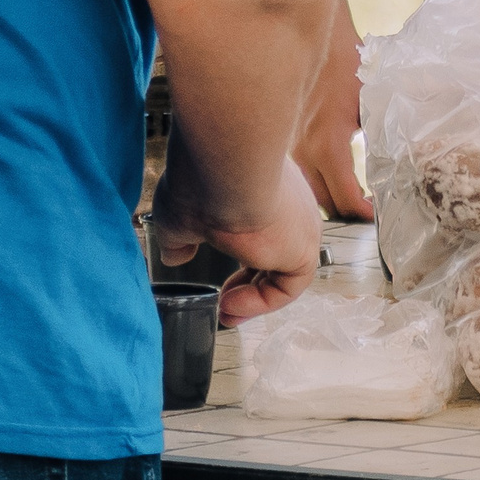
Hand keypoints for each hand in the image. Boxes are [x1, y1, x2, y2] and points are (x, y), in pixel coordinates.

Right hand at [148, 158, 323, 323]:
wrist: (223, 167)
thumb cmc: (201, 179)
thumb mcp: (181, 216)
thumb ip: (180, 237)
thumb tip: (175, 254)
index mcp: (265, 191)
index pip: (262, 233)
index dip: (240, 264)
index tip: (218, 285)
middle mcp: (290, 205)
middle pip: (276, 254)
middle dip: (248, 285)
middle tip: (224, 303)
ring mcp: (300, 225)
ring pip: (285, 271)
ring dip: (254, 296)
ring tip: (227, 311)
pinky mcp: (304, 247)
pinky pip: (289, 286)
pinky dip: (262, 302)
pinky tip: (231, 305)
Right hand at [292, 29, 372, 220]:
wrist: (316, 39)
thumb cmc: (348, 65)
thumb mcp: (374, 101)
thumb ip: (386, 133)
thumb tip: (409, 158)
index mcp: (329, 145)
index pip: (346, 200)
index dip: (365, 215)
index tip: (380, 215)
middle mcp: (304, 153)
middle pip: (324, 206)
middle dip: (347, 214)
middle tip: (369, 212)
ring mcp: (290, 149)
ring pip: (307, 194)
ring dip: (329, 201)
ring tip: (354, 199)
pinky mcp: (285, 142)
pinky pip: (298, 176)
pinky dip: (315, 184)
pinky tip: (334, 178)